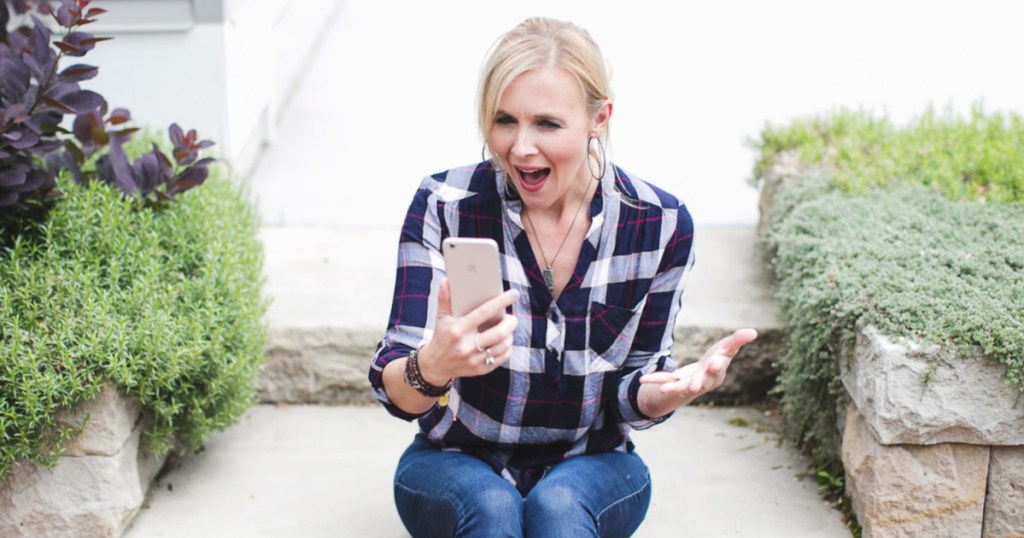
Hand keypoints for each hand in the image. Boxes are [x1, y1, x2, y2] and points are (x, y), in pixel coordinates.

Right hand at [417, 278, 518, 384]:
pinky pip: (501, 358)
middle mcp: (467, 346)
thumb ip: (444, 298)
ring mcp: (474, 360)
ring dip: (510, 335)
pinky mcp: (480, 370)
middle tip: (512, 317)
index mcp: (458, 329)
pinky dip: (507, 348)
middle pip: (499, 333)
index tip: (514, 294)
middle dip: (510, 322)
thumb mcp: (441, 317)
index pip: (484, 312)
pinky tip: (505, 341)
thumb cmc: (441, 336)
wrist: (434, 365)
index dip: (501, 301)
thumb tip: (447, 281)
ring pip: (503, 346)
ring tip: (508, 328)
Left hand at [640, 328, 757, 400]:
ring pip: (680, 386)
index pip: (718, 368)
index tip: (713, 363)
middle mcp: (703, 380)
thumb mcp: (728, 347)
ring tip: (663, 389)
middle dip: (697, 383)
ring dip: (673, 387)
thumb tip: (754, 332)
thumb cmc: (718, 358)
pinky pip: (664, 380)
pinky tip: (642, 380)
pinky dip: (654, 380)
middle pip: (701, 382)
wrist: (704, 375)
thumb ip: (738, 340)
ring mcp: (688, 383)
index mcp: (716, 370)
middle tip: (693, 386)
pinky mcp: (675, 382)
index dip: (716, 366)